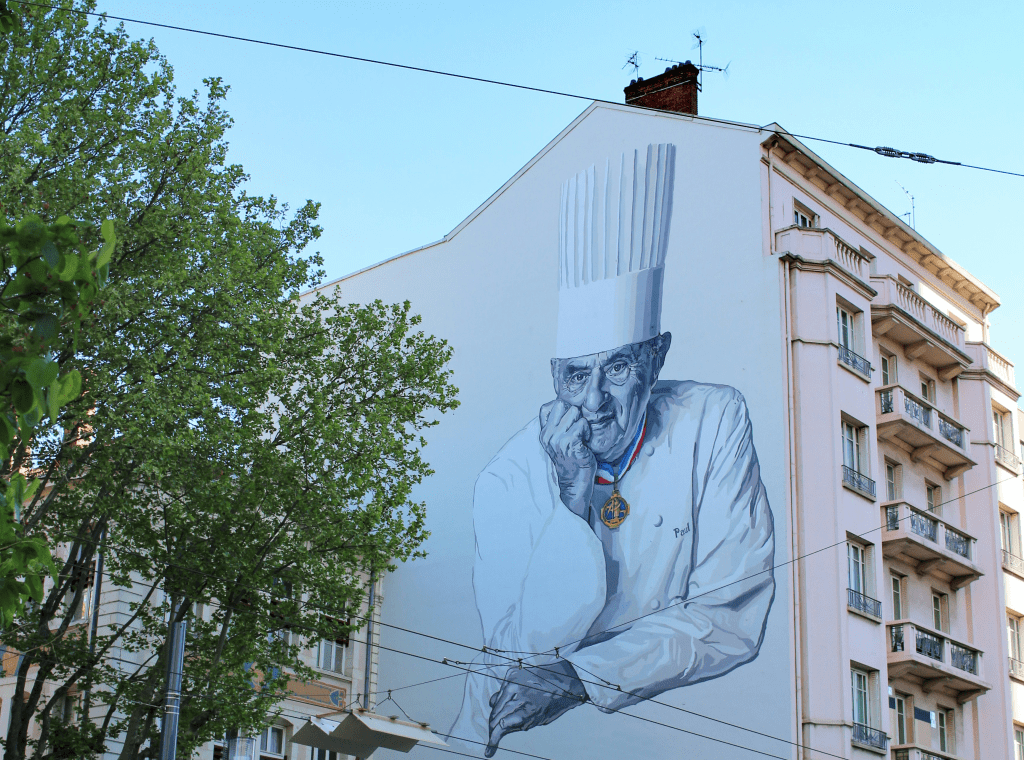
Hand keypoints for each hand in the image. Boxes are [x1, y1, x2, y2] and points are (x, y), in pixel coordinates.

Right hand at [485, 660, 587, 756]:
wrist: (562, 678)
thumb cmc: (554, 702)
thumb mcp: (538, 720)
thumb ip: (518, 725)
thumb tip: (499, 732)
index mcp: (527, 709)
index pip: (501, 726)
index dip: (493, 740)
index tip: (489, 750)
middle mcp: (517, 694)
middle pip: (495, 716)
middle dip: (493, 728)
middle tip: (494, 736)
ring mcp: (512, 681)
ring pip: (494, 703)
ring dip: (496, 714)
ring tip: (501, 719)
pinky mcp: (511, 673)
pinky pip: (500, 690)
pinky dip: (502, 699)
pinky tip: (509, 702)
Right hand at [539, 400, 595, 517]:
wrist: (574, 482)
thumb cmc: (571, 459)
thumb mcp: (558, 441)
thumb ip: (558, 425)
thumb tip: (567, 404)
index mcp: (544, 433)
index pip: (547, 407)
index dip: (561, 409)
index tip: (568, 421)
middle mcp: (548, 435)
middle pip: (562, 405)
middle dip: (573, 414)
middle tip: (577, 429)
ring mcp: (558, 440)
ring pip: (574, 412)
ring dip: (582, 423)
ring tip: (582, 436)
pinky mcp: (571, 444)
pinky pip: (582, 424)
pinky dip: (587, 431)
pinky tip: (585, 442)